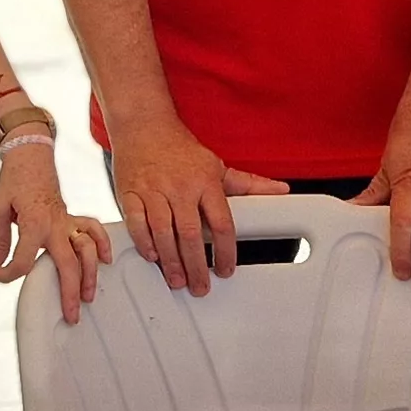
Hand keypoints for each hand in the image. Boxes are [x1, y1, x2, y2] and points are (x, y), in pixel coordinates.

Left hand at [0, 144, 113, 323]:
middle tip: (71, 315)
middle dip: (71, 292)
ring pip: (87, 250)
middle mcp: (55, 224)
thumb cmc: (13, 181)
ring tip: (89, 296)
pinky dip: (103, 243)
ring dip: (91, 274)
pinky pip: (94, 229)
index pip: (24, 260)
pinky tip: (106, 260)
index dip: (9, 274)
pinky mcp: (73, 217)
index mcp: (33, 224)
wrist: (30, 155)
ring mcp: (68, 221)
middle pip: (68, 264)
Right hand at [105, 119, 288, 294]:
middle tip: (200, 286)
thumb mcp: (216, 165)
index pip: (222, 224)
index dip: (226, 252)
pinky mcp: (130, 193)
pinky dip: (144, 242)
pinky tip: (153, 257)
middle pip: (191, 234)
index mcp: (206, 182)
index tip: (225, 270)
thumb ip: (248, 184)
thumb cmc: (180, 149)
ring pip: (163, 232)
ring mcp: (154, 190)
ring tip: (178, 279)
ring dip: (171, 261)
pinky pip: (137, 223)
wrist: (144, 124)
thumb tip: (280, 190)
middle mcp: (180, 187)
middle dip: (197, 266)